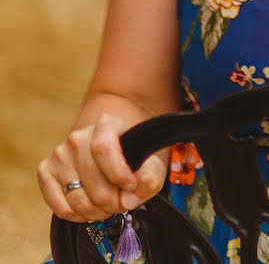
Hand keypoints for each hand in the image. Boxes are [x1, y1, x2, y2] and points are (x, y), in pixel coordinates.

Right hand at [37, 113, 166, 222]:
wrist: (112, 157)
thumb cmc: (133, 162)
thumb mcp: (150, 166)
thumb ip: (148, 179)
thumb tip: (128, 198)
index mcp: (105, 124)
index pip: (103, 147)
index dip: (117, 173)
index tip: (130, 187)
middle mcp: (79, 137)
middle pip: (92, 179)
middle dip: (111, 201)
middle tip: (121, 204)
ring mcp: (60, 154)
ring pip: (77, 197)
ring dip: (96, 212)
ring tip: (108, 207)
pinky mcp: (46, 171)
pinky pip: (60, 206)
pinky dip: (77, 216)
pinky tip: (90, 210)